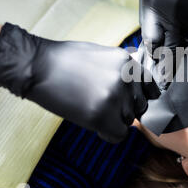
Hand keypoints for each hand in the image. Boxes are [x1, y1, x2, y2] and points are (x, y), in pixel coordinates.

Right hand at [0, 23, 159, 142]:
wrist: (37, 66)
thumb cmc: (65, 60)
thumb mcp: (101, 54)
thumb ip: (121, 67)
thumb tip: (137, 73)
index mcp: (127, 62)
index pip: (149, 87)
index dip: (138, 97)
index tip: (128, 102)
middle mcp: (126, 78)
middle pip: (140, 106)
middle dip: (124, 109)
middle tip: (103, 107)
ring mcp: (115, 96)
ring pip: (129, 120)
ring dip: (114, 121)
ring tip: (93, 112)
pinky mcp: (101, 115)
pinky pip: (119, 134)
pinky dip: (109, 134)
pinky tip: (95, 127)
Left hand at [139, 0, 187, 56]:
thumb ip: (148, 19)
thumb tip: (150, 46)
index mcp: (154, 7)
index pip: (153, 44)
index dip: (155, 56)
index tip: (158, 64)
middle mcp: (174, 12)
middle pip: (172, 48)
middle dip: (171, 55)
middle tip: (171, 57)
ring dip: (185, 28)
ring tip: (183, 4)